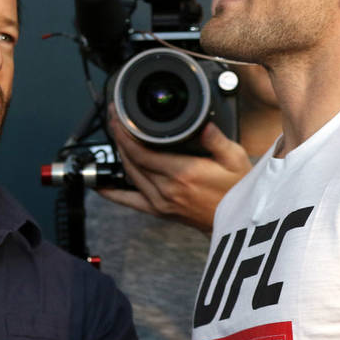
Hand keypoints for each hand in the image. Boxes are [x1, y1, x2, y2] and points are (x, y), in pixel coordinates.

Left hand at [99, 111, 251, 232]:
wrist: (239, 221)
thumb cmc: (238, 190)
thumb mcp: (235, 159)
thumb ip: (217, 140)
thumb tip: (204, 125)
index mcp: (182, 173)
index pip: (141, 151)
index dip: (124, 133)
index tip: (117, 118)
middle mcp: (166, 189)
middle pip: (131, 161)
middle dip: (119, 138)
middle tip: (114, 121)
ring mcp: (160, 202)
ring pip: (129, 175)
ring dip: (119, 156)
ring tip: (115, 138)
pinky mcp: (159, 211)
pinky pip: (130, 202)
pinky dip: (113, 193)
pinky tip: (100, 185)